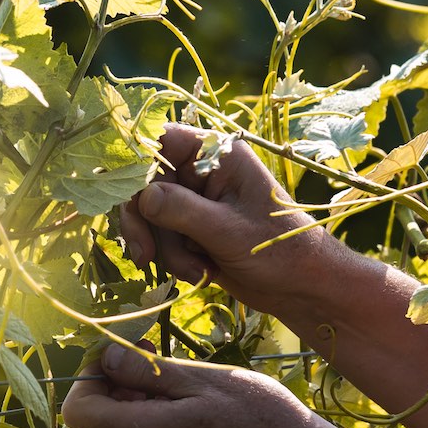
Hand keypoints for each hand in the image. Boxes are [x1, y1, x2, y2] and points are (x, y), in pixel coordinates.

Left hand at [59, 342, 348, 427]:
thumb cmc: (259, 413)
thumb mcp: (201, 378)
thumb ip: (144, 371)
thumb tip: (103, 356)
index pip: (77, 411)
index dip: (88, 377)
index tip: (119, 355)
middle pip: (103, 421)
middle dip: (118, 386)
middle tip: (155, 360)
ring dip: (142, 405)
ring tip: (185, 386)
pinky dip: (162, 425)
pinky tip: (199, 412)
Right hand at [122, 125, 326, 309]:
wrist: (301, 287)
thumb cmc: (279, 250)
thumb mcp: (229, 230)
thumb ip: (182, 211)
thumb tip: (143, 197)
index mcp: (217, 155)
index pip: (161, 140)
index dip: (136, 164)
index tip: (126, 199)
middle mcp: (201, 171)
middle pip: (145, 183)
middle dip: (147, 224)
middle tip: (146, 257)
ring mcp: (194, 201)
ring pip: (150, 215)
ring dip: (164, 249)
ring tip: (195, 272)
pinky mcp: (190, 229)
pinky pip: (160, 237)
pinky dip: (170, 258)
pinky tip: (197, 273)